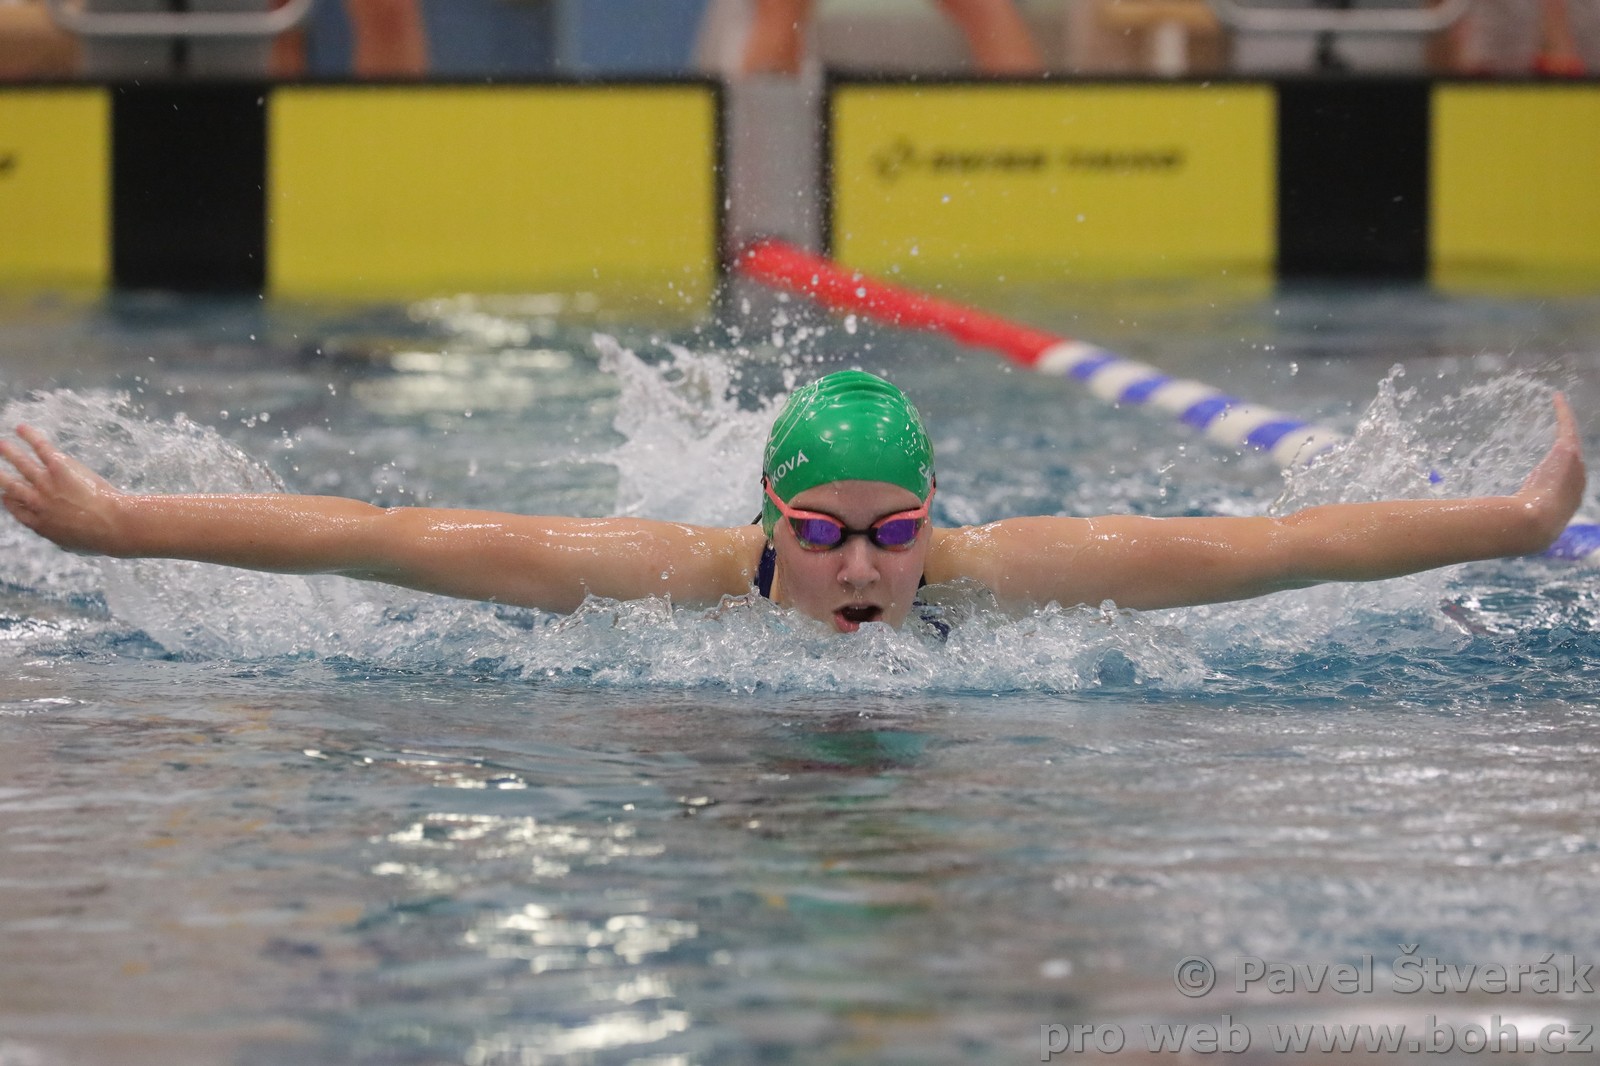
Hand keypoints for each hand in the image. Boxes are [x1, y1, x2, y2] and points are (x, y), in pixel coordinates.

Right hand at [0, 425, 127, 554]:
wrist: (113, 526)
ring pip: (22, 464)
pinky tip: (22, 428)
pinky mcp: (60, 468)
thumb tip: (65, 535)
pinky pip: (42, 448)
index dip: (8, 499)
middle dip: (0, 475)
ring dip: (9, 452)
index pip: (16, 508)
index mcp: (39, 523)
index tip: (4, 493)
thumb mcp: (74, 545)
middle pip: (11, 486)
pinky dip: (31, 437)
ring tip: (0, 444)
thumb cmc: (100, 539)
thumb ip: (63, 537)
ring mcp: (47, 484)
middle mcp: (37, 502)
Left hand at [1514, 392, 1587, 548]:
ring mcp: (1575, 466)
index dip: (1560, 471)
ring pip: (1571, 439)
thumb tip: (1481, 526)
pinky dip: (1562, 412)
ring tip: (1562, 410)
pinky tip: (1556, 398)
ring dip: (1567, 424)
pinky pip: (1567, 426)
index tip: (1552, 465)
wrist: (1534, 524)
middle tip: (1566, 429)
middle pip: (1574, 458)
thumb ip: (1509, 517)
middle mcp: (1577, 481)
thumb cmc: (1522, 526)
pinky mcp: (1567, 451)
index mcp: (1567, 499)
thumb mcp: (1519, 521)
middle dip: (1571, 444)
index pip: (1566, 480)